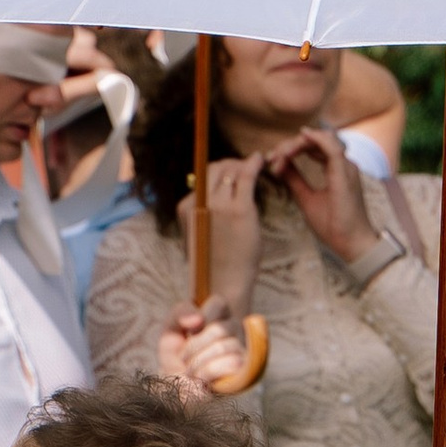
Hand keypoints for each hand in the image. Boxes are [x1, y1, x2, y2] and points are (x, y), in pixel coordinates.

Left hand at [155, 299, 260, 398]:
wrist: (175, 386)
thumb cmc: (176, 354)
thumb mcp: (171, 328)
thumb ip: (181, 313)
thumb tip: (199, 320)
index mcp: (221, 315)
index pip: (218, 303)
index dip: (200, 317)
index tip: (188, 331)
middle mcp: (235, 330)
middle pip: (218, 329)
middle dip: (193, 346)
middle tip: (184, 357)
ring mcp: (242, 351)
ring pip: (223, 348)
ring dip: (197, 362)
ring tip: (191, 370)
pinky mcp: (243, 373)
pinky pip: (231, 365)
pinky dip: (208, 373)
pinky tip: (201, 379)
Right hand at [179, 151, 264, 308]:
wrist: (224, 285)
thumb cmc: (215, 263)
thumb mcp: (200, 233)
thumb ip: (203, 210)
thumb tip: (216, 189)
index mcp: (185, 208)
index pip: (203, 176)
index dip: (220, 169)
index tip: (232, 170)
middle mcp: (199, 203)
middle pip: (216, 169)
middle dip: (232, 164)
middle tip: (246, 167)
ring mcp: (220, 206)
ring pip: (232, 171)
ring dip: (244, 165)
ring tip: (254, 167)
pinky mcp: (240, 210)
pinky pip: (247, 177)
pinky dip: (254, 164)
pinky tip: (260, 161)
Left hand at [264, 126, 372, 261]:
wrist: (351, 244)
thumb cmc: (333, 226)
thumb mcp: (306, 198)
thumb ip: (295, 180)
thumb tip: (280, 165)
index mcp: (337, 169)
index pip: (314, 147)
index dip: (292, 149)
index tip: (273, 162)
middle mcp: (344, 164)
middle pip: (317, 140)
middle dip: (291, 145)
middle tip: (272, 157)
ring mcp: (346, 167)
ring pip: (323, 139)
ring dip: (299, 142)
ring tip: (281, 153)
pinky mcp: (345, 173)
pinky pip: (331, 147)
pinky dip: (316, 140)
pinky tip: (301, 137)